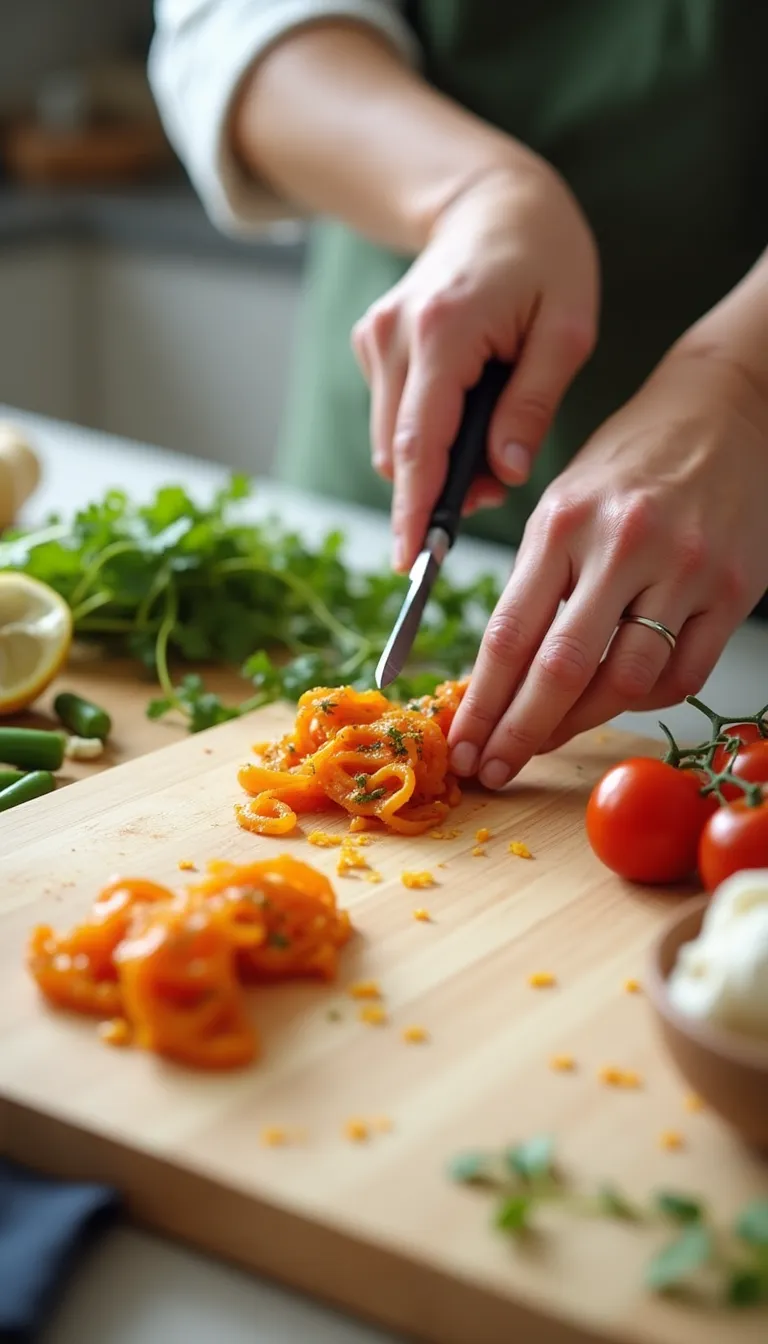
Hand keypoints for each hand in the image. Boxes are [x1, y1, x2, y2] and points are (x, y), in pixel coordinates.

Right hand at [351, 164, 598, 570]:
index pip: (422, 441)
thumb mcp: (566, 331)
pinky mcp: (371, 343)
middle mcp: (394, 334)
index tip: (411, 561)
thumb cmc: (543, 259)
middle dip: (440, 489)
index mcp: (444, 330)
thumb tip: (503, 473)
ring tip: (492, 440)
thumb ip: (533, 405)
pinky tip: (468, 408)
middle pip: (401, 451)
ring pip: (393, 440)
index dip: (416, 509)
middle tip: (496, 486)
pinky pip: (393, 416)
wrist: (492, 201)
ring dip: (436, 463)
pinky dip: (427, 433)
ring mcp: (375, 338)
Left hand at [449, 345, 767, 786]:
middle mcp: (624, 545)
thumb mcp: (561, 503)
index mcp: (564, 522)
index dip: (483, 702)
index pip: (510, 634)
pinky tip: (617, 699)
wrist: (722, 410)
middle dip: (519, 733)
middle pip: (562, 669)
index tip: (462, 742)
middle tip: (493, 769)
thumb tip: (498, 676)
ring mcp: (685, 569)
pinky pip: (683, 676)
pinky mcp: (734, 589)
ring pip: (625, 682)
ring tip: (547, 739)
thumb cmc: (628, 462)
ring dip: (578, 725)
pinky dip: (643, 701)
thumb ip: (535, 583)